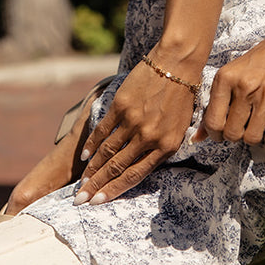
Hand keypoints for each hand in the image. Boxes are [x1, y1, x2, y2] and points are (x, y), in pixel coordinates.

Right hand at [73, 62, 196, 205]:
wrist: (178, 62)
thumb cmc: (184, 94)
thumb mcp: (184, 126)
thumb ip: (169, 147)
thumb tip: (153, 165)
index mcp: (166, 146)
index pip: (135, 176)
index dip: (114, 190)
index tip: (98, 202)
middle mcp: (149, 137)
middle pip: (117, 167)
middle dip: (96, 186)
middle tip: (80, 200)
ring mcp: (134, 122)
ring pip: (107, 152)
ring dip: (92, 169)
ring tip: (82, 182)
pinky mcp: (122, 106)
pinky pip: (103, 130)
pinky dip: (92, 144)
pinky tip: (85, 155)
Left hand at [196, 23, 264, 145]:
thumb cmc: (259, 61)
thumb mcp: (231, 75)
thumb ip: (215, 104)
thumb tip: (197, 137)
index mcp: (226, 78)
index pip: (213, 122)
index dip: (215, 134)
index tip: (221, 133)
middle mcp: (245, 86)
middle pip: (232, 134)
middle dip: (235, 136)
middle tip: (241, 126)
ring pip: (252, 138)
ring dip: (254, 136)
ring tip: (257, 123)